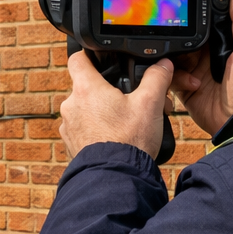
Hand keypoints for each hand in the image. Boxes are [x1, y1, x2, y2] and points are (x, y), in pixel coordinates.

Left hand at [59, 52, 174, 159]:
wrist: (116, 178)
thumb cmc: (129, 141)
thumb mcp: (150, 104)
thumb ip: (156, 78)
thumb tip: (163, 65)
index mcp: (86, 88)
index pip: (78, 58)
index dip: (90, 55)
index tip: (101, 59)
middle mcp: (71, 106)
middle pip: (87, 87)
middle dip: (108, 91)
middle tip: (130, 100)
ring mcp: (69, 127)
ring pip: (86, 110)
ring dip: (104, 112)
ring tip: (128, 122)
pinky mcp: (72, 144)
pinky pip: (84, 129)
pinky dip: (98, 130)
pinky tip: (118, 137)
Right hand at [169, 0, 232, 136]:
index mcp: (225, 41)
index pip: (204, 20)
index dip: (194, 14)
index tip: (183, 7)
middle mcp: (207, 53)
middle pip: (184, 35)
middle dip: (180, 36)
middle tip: (182, 41)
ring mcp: (194, 69)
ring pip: (173, 53)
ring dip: (177, 59)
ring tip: (191, 68)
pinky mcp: (184, 86)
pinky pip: (169, 74)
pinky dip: (176, 77)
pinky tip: (193, 84)